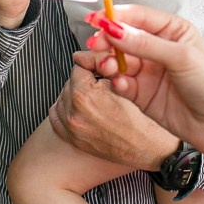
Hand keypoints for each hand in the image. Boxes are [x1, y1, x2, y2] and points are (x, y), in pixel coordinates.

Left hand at [49, 60, 178, 169]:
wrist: (147, 147)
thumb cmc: (140, 117)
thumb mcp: (123, 84)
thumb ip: (102, 67)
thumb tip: (83, 55)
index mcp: (84, 95)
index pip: (79, 67)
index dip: (93, 65)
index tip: (100, 70)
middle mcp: (73, 113)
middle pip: (70, 82)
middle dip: (84, 80)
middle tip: (100, 84)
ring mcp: (71, 128)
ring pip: (62, 98)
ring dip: (74, 94)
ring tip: (93, 97)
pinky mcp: (73, 140)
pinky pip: (56, 117)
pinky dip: (65, 110)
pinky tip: (79, 109)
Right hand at [80, 4, 203, 163]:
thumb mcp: (181, 58)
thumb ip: (145, 44)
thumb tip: (115, 29)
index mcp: (173, 31)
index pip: (138, 16)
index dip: (115, 16)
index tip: (96, 18)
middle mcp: (159, 49)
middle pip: (123, 37)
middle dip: (108, 40)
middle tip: (96, 44)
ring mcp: (149, 72)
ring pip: (118, 61)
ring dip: (109, 62)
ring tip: (108, 67)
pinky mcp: (142, 95)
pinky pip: (121, 84)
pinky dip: (116, 82)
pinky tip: (119, 84)